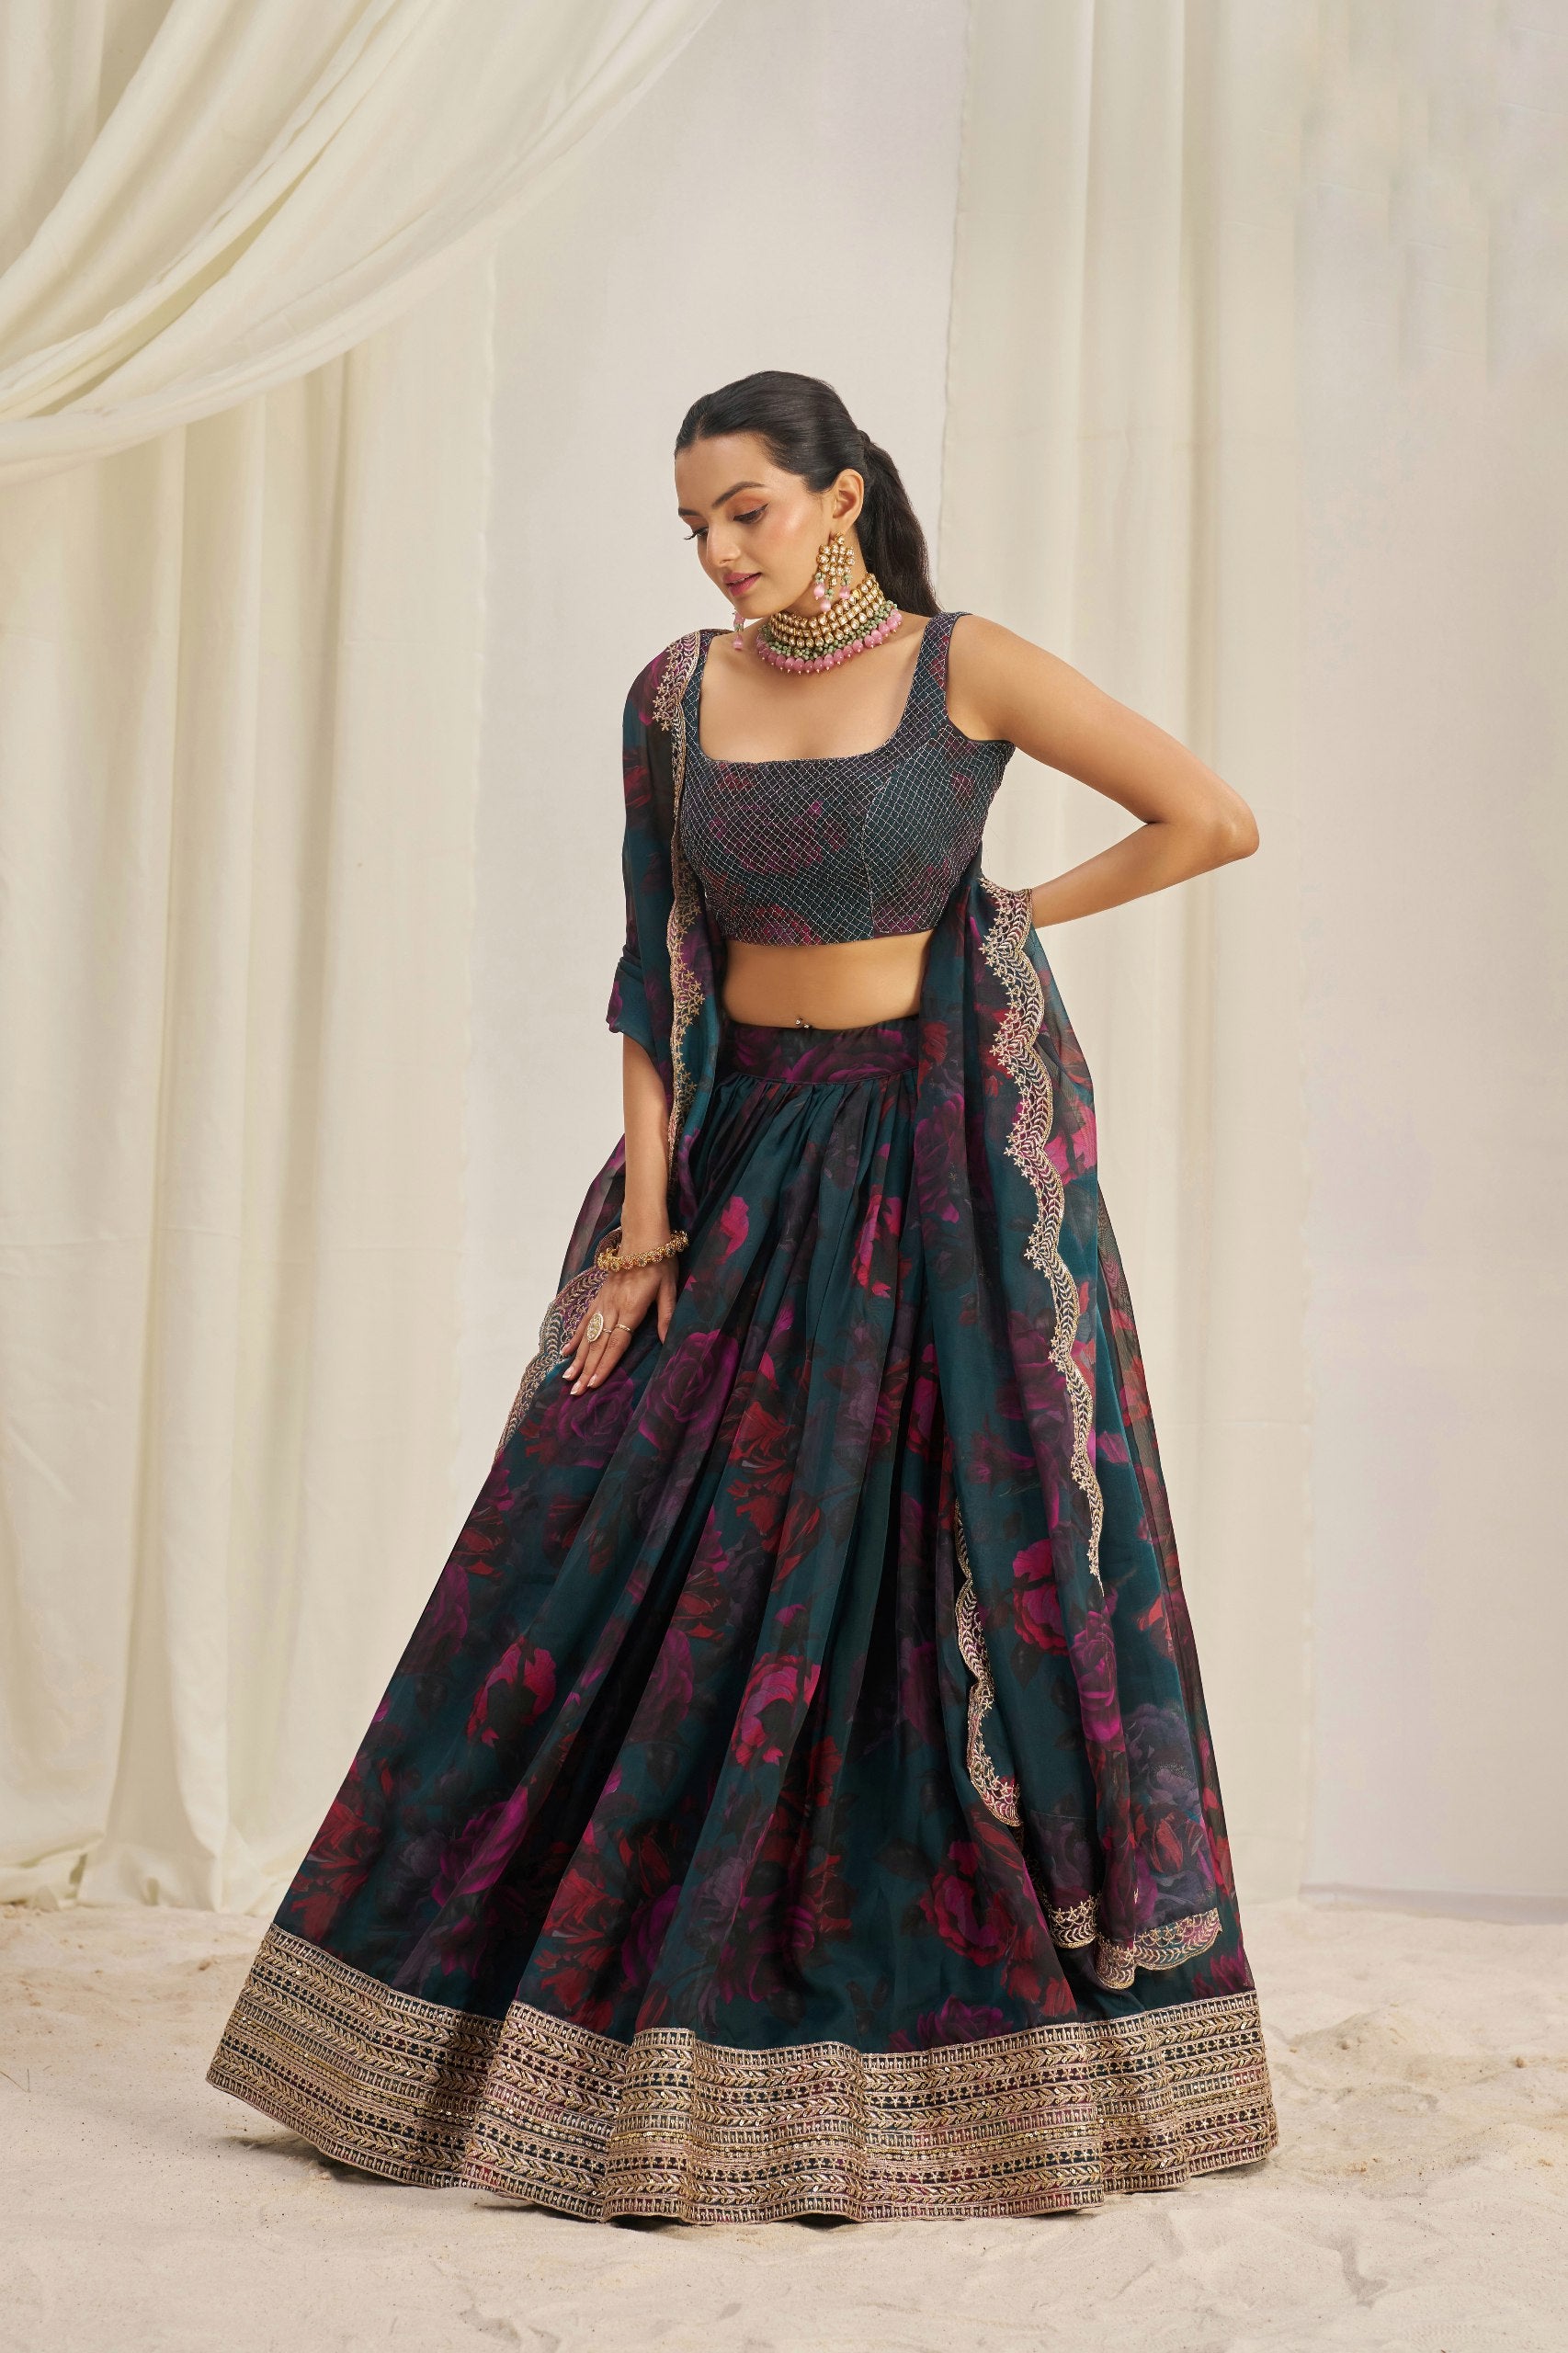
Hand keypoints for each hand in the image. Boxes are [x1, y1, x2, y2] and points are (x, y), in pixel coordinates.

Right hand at [564, 1258, 676, 1393]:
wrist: (642, 1235)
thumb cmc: (660, 1261)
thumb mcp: (669, 1289)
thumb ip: (666, 1317)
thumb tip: (669, 1344)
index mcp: (631, 1309)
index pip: (615, 1345)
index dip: (603, 1366)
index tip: (592, 1385)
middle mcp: (613, 1308)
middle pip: (597, 1345)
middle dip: (586, 1370)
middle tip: (575, 1392)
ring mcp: (603, 1302)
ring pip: (588, 1335)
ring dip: (577, 1359)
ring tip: (567, 1378)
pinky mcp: (600, 1296)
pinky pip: (585, 1319)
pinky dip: (575, 1337)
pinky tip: (566, 1351)